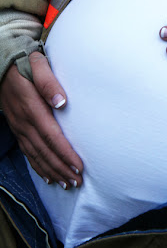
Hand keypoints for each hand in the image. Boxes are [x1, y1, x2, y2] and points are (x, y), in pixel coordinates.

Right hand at [0, 52, 82, 188]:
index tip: (79, 166)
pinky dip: (38, 166)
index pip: (51, 135)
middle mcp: (24, 121)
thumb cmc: (25, 64)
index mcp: (31, 107)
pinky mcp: (17, 128)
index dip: (65, 153)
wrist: (2, 65)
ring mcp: (19, 127)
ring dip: (52, 171)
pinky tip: (48, 176)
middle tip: (78, 181)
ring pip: (36, 155)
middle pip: (45, 150)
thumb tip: (62, 102)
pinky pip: (27, 152)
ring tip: (68, 183)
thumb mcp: (38, 64)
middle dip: (61, 168)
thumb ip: (49, 82)